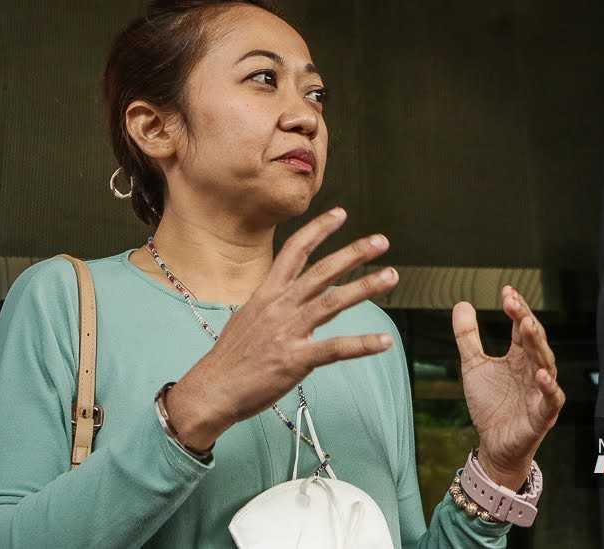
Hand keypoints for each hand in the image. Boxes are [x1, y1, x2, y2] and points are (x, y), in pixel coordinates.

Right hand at [168, 207, 397, 450]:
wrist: (212, 389)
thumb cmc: (230, 358)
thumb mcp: (247, 318)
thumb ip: (270, 304)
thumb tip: (284, 295)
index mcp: (267, 293)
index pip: (294, 250)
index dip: (318, 230)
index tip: (340, 214)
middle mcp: (279, 306)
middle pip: (322, 271)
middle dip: (353, 253)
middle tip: (381, 241)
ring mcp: (288, 331)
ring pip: (333, 301)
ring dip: (365, 287)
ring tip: (391, 276)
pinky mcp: (296, 359)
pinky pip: (336, 348)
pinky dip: (362, 344)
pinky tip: (385, 341)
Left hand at [454, 286, 564, 490]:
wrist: (493, 445)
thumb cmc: (490, 405)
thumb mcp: (473, 365)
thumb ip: (468, 337)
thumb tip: (462, 303)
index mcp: (519, 357)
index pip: (521, 327)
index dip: (516, 308)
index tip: (506, 290)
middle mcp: (534, 369)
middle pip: (534, 340)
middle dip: (525, 319)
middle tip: (512, 302)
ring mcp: (541, 391)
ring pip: (546, 363)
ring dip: (537, 344)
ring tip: (526, 326)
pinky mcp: (543, 414)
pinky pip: (551, 398)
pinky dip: (549, 386)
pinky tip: (541, 373)